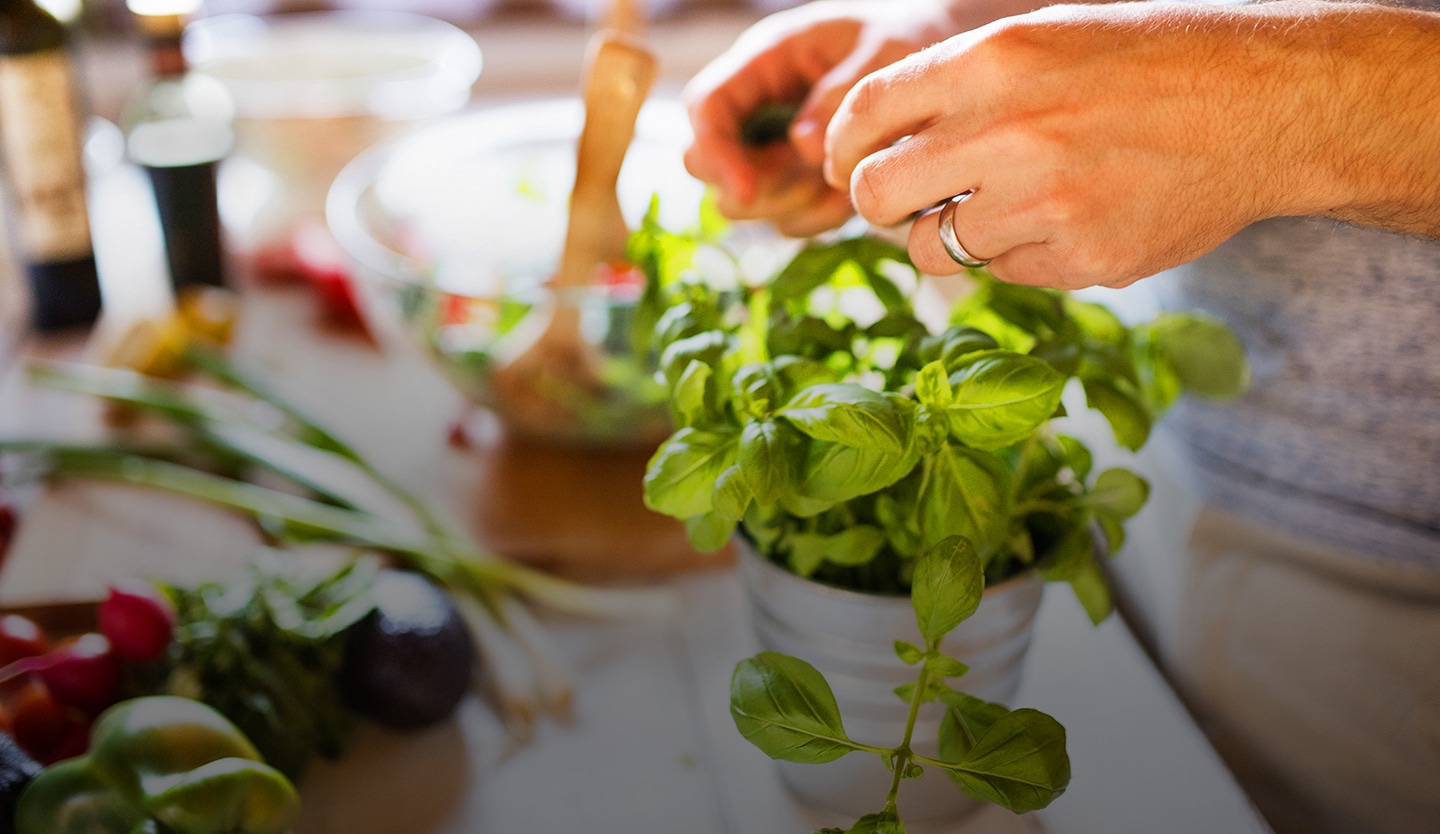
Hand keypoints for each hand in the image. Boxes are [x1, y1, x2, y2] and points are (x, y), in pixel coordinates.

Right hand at [683, 0, 972, 236]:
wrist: (936, 60)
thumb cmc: (905, 38)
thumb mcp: (884, 51)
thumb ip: (843, 94)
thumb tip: (804, 146)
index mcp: (765, 61)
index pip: (706, 106)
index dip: (715, 152)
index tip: (746, 191)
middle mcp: (757, 106)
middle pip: (703, 163)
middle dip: (751, 186)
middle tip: (814, 181)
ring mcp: (772, 148)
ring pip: (741, 201)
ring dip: (789, 205)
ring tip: (843, 182)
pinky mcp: (796, 182)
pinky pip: (786, 220)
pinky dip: (816, 218)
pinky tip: (849, 196)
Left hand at [824, 1, 1433, 288]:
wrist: (1263, 105)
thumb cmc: (1148, 62)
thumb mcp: (1044, 36)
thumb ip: (957, 86)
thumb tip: (873, 143)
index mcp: (992, 60)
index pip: (863, 114)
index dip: (840, 149)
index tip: (845, 167)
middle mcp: (1007, 132)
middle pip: (876, 196)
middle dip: (876, 204)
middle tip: (902, 202)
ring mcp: (1045, 204)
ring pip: (933, 249)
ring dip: (946, 235)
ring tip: (998, 206)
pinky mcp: (1080, 261)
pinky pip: (1002, 273)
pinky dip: (1014, 254)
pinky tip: (1060, 218)